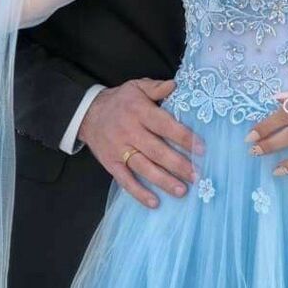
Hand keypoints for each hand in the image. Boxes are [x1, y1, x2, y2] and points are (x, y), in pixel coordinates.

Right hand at [78, 78, 205, 209]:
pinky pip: (125, 181)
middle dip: (178, 164)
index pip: (164, 125)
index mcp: (139, 111)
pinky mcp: (110, 164)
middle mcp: (130, 131)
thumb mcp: (136, 86)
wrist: (87, 113)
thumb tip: (175, 85)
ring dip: (163, 181)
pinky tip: (154, 202)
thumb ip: (156, 87)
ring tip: (182, 191)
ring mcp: (119, 149)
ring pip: (143, 168)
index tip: (201, 148)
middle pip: (156, 150)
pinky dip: (139, 193)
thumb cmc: (119, 100)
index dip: (183, 137)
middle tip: (196, 175)